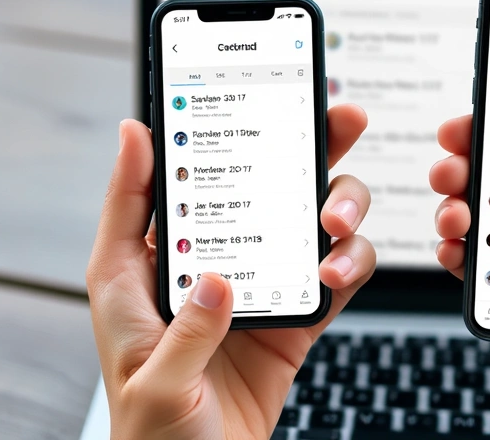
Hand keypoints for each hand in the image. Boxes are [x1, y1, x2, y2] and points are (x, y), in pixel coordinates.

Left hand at [87, 104, 373, 439]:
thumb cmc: (152, 435)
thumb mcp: (151, 382)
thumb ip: (182, 329)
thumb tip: (211, 273)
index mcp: (143, 272)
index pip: (148, 188)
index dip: (167, 133)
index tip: (194, 85)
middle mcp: (203, 267)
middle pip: (249, 187)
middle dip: (296, 147)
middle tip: (335, 119)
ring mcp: (256, 287)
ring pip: (302, 221)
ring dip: (332, 206)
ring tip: (337, 221)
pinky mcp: (295, 318)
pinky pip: (330, 276)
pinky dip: (346, 264)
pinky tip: (341, 267)